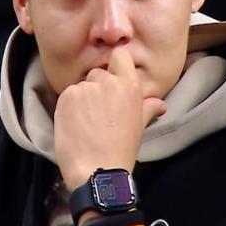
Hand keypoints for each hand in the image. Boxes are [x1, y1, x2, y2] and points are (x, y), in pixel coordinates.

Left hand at [54, 47, 166, 192]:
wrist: (97, 170)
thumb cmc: (121, 150)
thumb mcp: (138, 127)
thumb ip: (147, 108)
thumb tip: (160, 104)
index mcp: (129, 86)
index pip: (120, 56)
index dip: (115, 65)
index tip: (112, 78)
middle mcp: (107, 82)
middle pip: (98, 73)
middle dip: (97, 88)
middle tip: (99, 111)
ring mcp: (84, 88)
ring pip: (82, 85)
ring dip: (82, 98)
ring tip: (86, 121)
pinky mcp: (66, 96)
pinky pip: (67, 95)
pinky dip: (69, 106)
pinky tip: (74, 123)